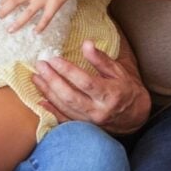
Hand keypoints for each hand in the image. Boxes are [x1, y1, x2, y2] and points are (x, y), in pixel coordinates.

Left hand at [32, 40, 150, 134]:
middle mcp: (99, 110)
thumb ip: (101, 59)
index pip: (85, 82)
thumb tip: (86, 43)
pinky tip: (40, 99)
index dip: (68, 70)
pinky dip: (51, 109)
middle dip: (52, 80)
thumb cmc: (125, 89)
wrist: (135, 116)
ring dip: (48, 92)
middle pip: (71, 96)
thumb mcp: (118, 71)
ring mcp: (91, 121)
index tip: (53, 58)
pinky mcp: (85, 127)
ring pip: (65, 107)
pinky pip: (65, 120)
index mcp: (110, 94)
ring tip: (36, 77)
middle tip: (40, 65)